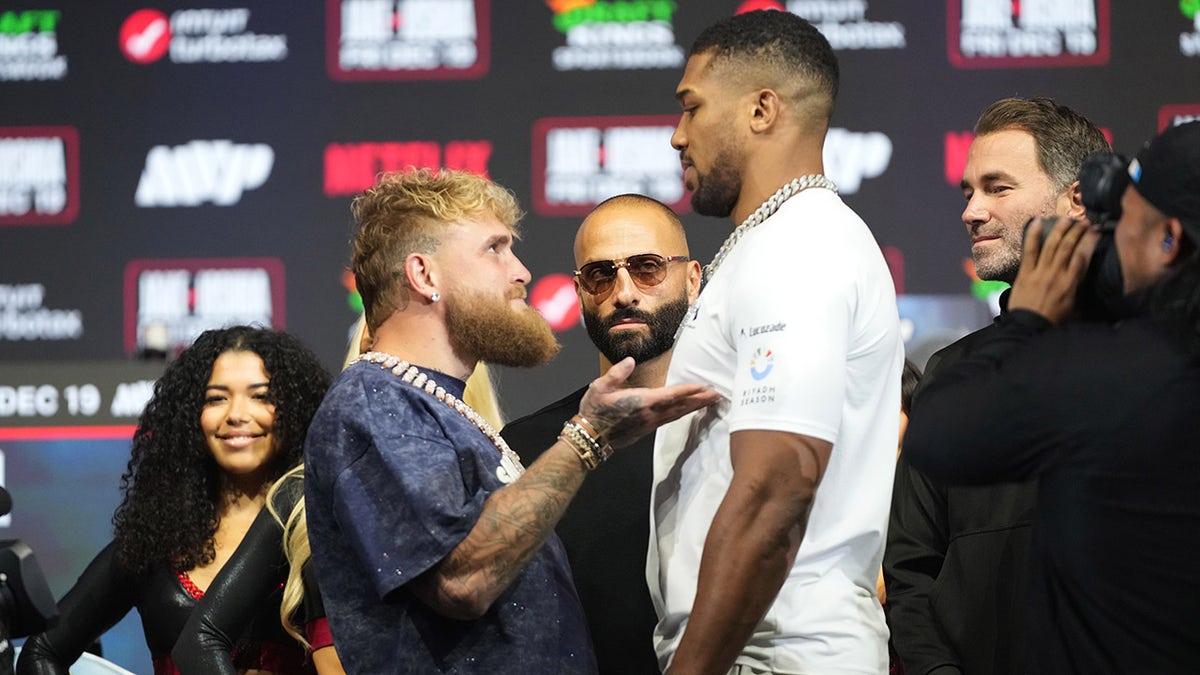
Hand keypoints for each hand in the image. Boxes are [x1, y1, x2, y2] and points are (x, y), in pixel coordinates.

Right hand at [577, 357, 719, 448]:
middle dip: (699, 400)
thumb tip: (631, 361)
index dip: (689, 390)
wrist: (590, 437)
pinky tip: (687, 411)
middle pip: (680, 406)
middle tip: (717, 395)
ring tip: (708, 402)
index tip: (704, 387)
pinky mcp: (646, 429)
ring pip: (677, 414)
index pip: (671, 395)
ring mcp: (649, 423)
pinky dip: (682, 414)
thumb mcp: (600, 387)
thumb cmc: (594, 410)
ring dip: (694, 408)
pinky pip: (669, 420)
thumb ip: (617, 373)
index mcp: (641, 402)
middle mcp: (650, 414)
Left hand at [1008, 216, 1098, 323]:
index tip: (1095, 230)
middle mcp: (1057, 275)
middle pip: (1069, 247)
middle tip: (1084, 222)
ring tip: (1066, 219)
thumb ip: (1080, 291)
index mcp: (1071, 284)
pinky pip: (1029, 250)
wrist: (1028, 328)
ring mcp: (1040, 272)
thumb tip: (1088, 281)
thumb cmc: (1052, 321)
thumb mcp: (1074, 308)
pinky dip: (1033, 235)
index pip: (1083, 257)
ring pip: (1052, 245)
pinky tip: (1036, 222)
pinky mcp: (1025, 273)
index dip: (1090, 241)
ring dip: (1060, 229)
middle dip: (1077, 231)